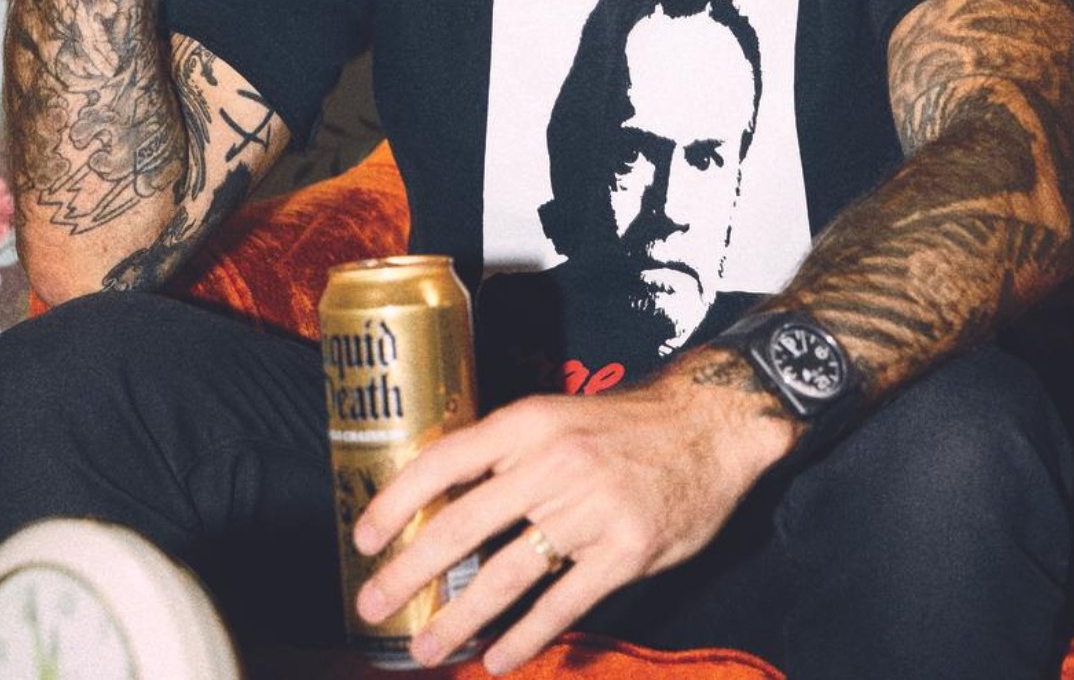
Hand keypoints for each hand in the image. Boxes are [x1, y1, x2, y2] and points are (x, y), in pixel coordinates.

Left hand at [352, 367, 793, 674]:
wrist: (710, 423)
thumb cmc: (626, 424)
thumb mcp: (559, 417)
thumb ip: (509, 453)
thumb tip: (444, 497)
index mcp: (529, 423)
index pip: (444, 460)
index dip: (396, 501)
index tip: (362, 537)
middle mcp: (553, 463)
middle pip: (462, 525)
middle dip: (408, 571)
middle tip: (372, 605)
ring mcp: (590, 509)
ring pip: (505, 575)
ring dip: (458, 619)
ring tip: (426, 647)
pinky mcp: (625, 550)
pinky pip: (561, 603)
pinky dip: (525, 636)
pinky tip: (500, 658)